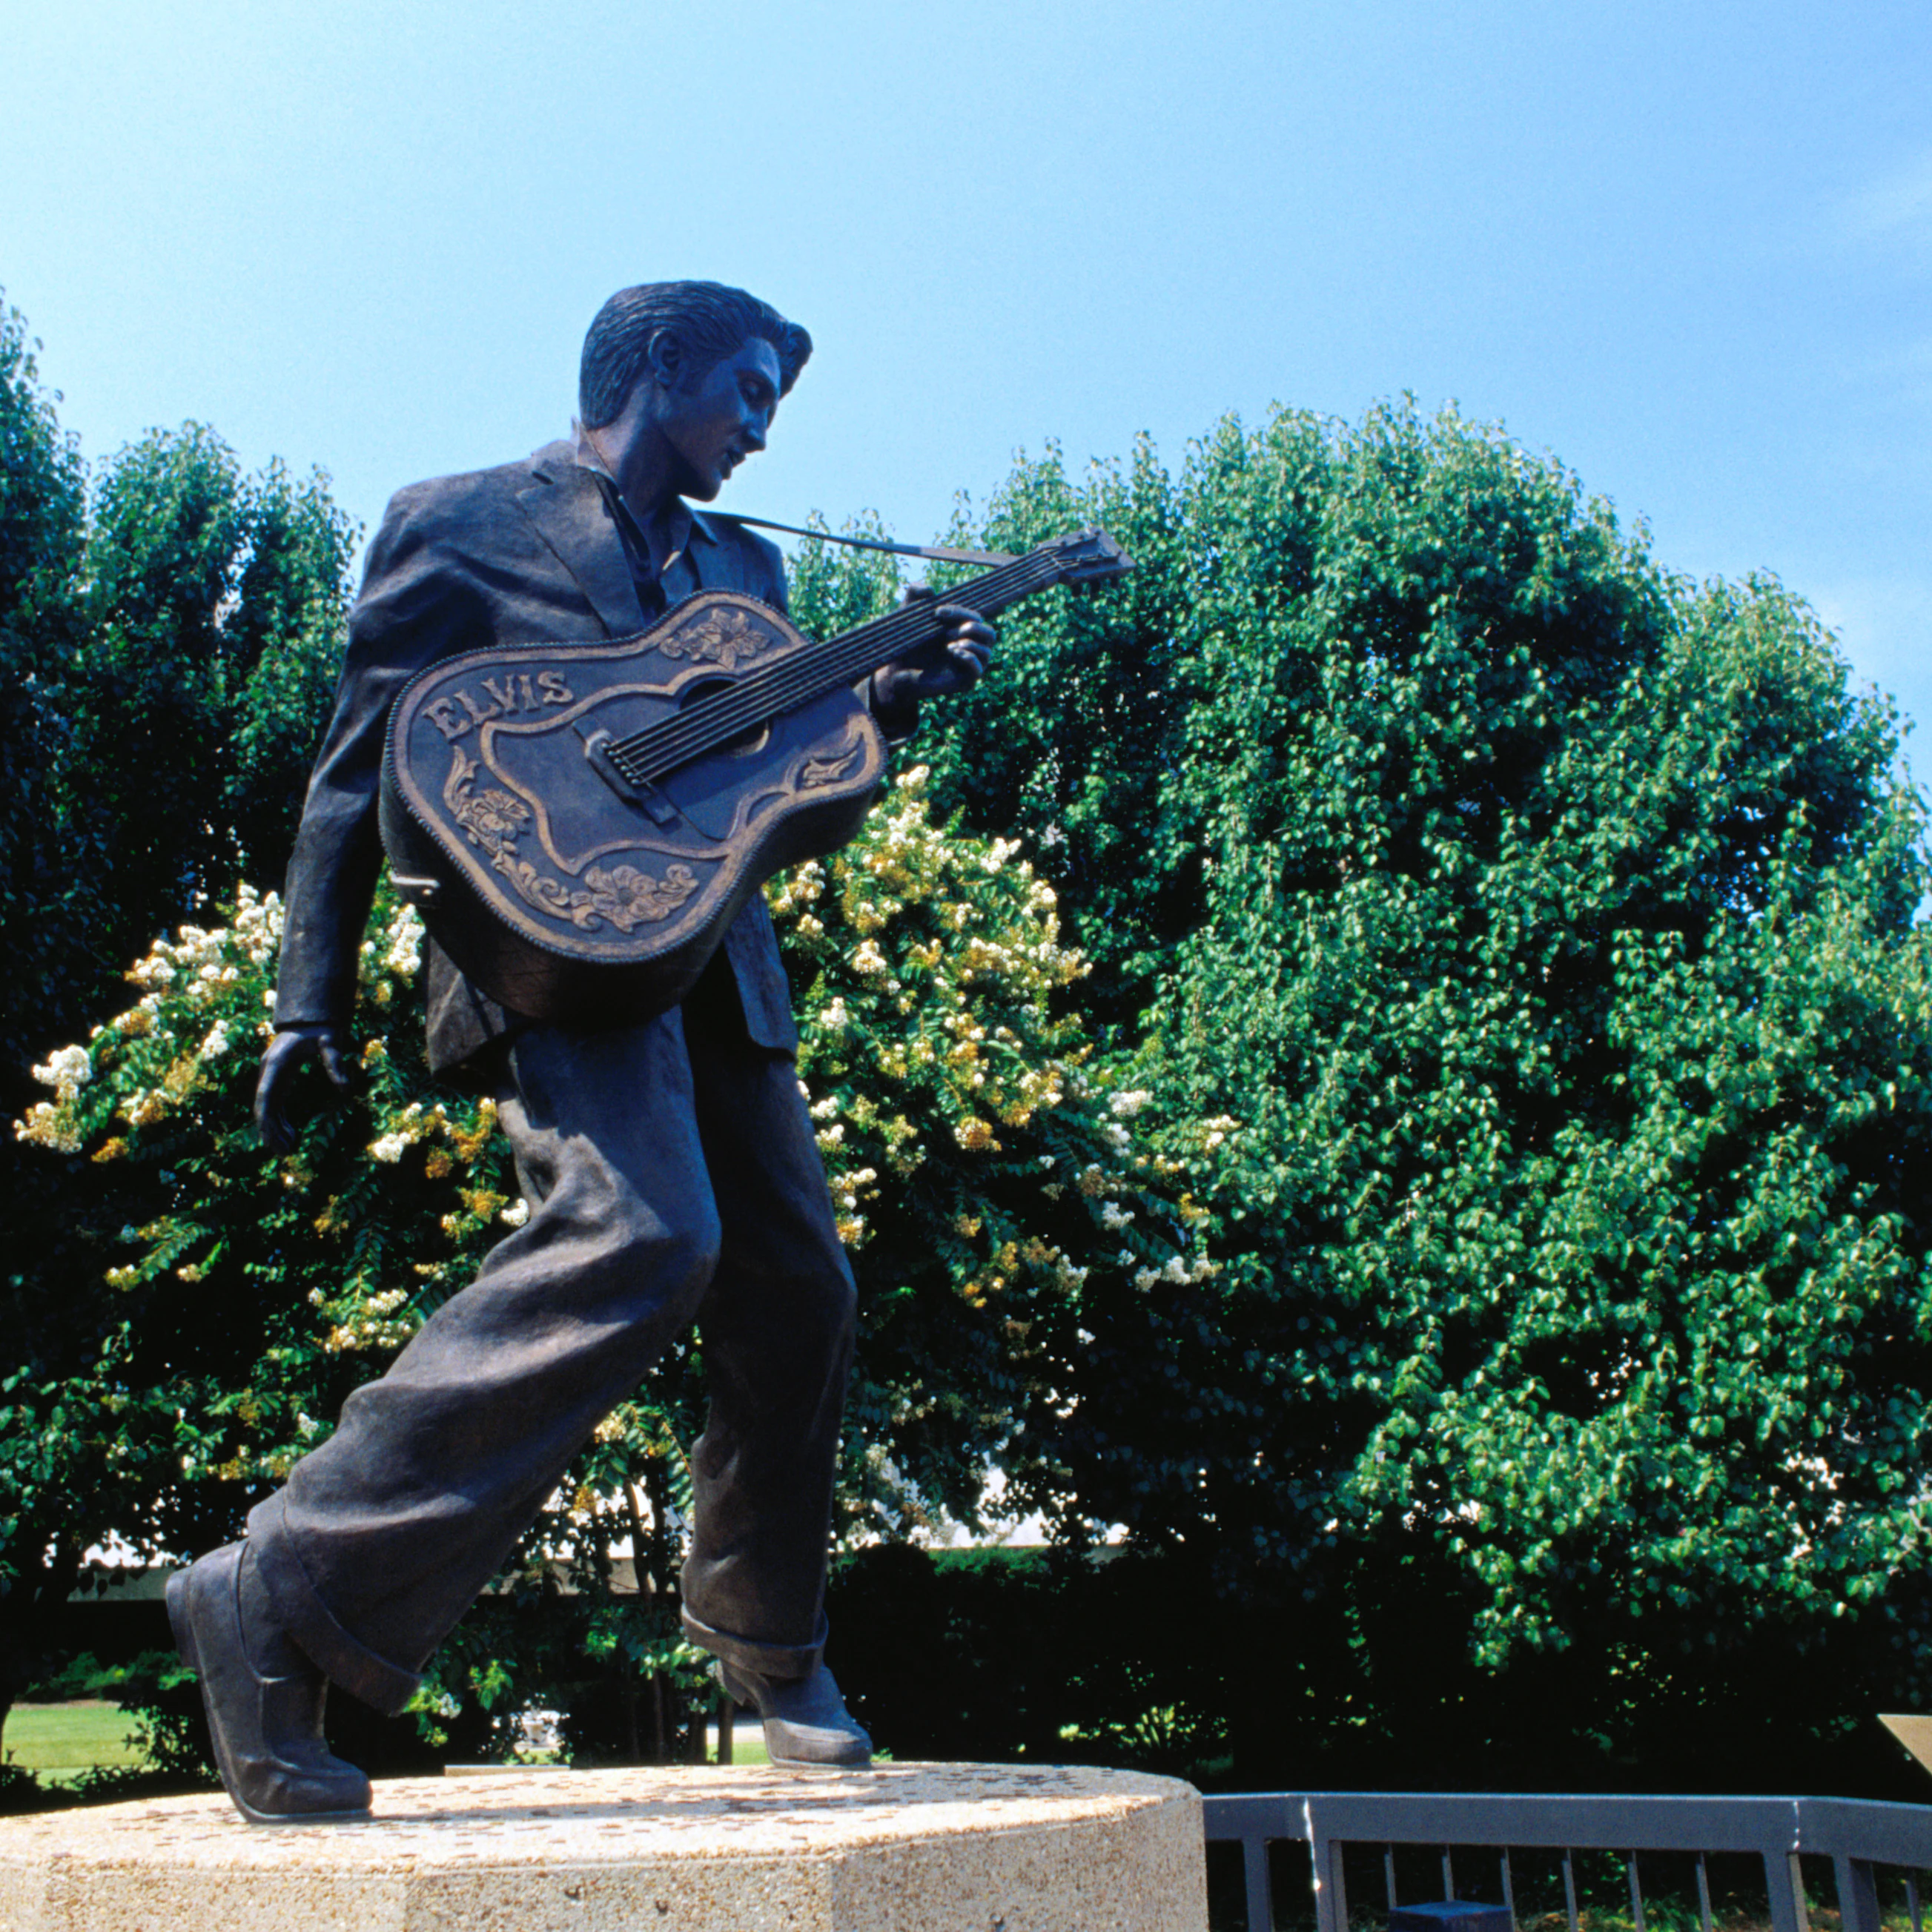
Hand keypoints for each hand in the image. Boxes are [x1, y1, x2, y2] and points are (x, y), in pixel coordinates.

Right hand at [255, 1025, 354, 1154]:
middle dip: (269, 1130)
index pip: (265, 1095)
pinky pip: (275, 1103)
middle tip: (283, 1152)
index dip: (266, 1117)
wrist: (311, 1016)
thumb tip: (345, 1089)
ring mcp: (272, 1075)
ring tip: (286, 1149)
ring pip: (267, 1107)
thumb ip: (335, 1062)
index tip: (268, 1137)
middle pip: (263, 1105)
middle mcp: (269, 1070)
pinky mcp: (279, 1078)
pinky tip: (290, 1134)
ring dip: (274, 1128)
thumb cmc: (321, 1027)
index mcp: (276, 1063)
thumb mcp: (330, 1041)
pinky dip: (280, 1119)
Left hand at [871, 597, 995, 711]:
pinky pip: (978, 670)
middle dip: (973, 627)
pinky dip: (969, 659)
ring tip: (948, 646)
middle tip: (951, 631)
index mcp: (962, 630)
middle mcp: (969, 646)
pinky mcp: (964, 681)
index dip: (960, 612)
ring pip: (987, 651)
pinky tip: (953, 653)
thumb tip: (928, 589)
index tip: (938, 612)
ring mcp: (968, 664)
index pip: (975, 617)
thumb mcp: (909, 612)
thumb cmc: (905, 640)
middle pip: (989, 633)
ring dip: (971, 644)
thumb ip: (915, 592)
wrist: (896, 669)